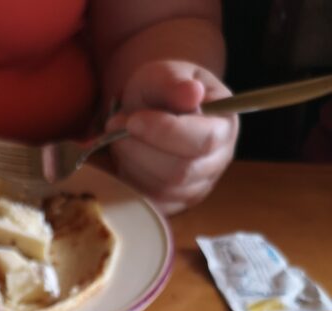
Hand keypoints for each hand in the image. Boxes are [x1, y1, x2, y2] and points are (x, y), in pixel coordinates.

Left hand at [106, 59, 237, 213]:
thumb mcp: (164, 74)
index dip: (165, 132)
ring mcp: (197, 188)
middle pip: (181, 172)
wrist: (151, 113)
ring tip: (118, 138)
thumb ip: (174, 82)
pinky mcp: (174, 205)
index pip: (204, 140)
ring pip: (161, 190)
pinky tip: (126, 158)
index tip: (132, 120)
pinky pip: (149, 203)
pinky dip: (129, 181)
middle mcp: (217, 161)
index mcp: (225, 125)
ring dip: (131, 163)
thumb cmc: (161, 92)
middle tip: (116, 126)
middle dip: (140, 150)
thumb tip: (192, 92)